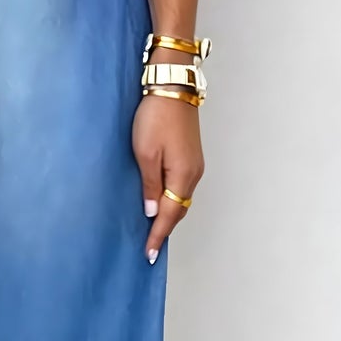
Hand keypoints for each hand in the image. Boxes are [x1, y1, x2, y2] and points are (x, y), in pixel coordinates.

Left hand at [133, 93, 203, 262]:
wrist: (173, 87)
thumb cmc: (155, 117)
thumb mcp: (145, 153)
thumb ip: (149, 185)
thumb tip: (151, 211)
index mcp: (182, 175)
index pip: (168, 215)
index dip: (157, 235)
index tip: (149, 254)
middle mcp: (193, 174)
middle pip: (178, 209)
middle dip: (164, 229)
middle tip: (150, 247)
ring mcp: (194, 165)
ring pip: (181, 198)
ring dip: (169, 215)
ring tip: (154, 230)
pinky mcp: (191, 156)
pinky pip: (182, 186)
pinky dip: (172, 199)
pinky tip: (161, 202)